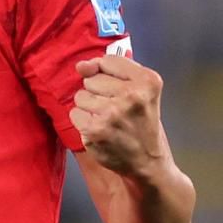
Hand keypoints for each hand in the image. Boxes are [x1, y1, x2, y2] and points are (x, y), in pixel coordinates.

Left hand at [70, 54, 170, 177]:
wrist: (148, 162)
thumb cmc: (142, 124)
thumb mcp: (141, 92)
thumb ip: (113, 71)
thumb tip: (82, 65)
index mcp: (147, 81)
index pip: (108, 60)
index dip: (107, 74)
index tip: (117, 89)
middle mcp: (131, 95)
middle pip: (91, 79)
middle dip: (99, 93)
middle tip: (117, 110)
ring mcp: (112, 113)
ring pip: (81, 95)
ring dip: (90, 108)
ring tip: (108, 120)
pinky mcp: (95, 129)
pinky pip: (74, 113)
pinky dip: (83, 122)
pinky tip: (99, 130)